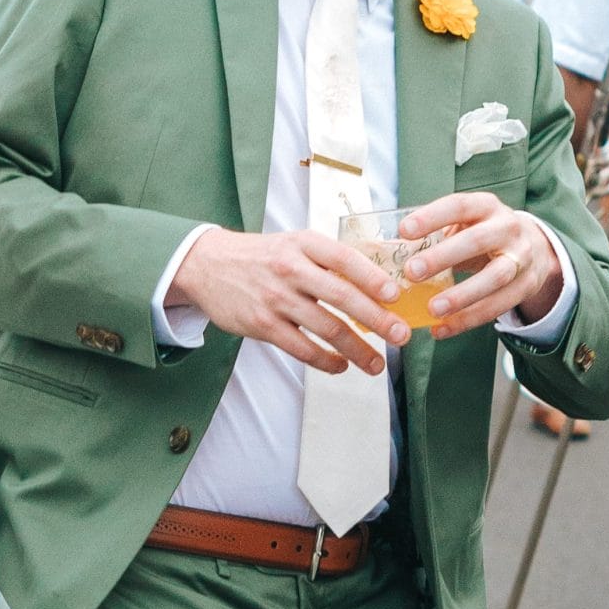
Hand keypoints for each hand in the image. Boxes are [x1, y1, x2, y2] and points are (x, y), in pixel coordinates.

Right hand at [165, 226, 405, 373]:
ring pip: (326, 328)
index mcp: (304, 244)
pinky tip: (341, 365)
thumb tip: (377, 283)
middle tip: (401, 335)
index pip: (345, 259)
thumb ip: (329, 260)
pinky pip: (302, 348)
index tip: (396, 295)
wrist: (207, 264)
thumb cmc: (262, 256)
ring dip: (357, 350)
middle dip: (377, 320)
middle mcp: (290, 268)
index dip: (373, 277)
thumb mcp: (294, 244)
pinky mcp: (262, 324)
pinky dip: (326, 360)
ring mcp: (276, 298)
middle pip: (342, 297)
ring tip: (377, 363)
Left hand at [393, 191, 566, 336]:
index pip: (459, 206)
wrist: (532, 249)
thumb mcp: (465, 224)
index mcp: (486, 206)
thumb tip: (388, 251)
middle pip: (477, 241)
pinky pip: (497, 307)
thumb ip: (435, 234)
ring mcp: (521, 258)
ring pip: (494, 277)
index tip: (404, 231)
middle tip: (412, 272)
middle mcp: (507, 228)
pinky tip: (441, 328)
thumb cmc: (483, 235)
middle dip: (443, 257)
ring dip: (461, 295)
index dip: (432, 217)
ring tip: (432, 309)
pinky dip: (467, 320)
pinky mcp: (526, 287)